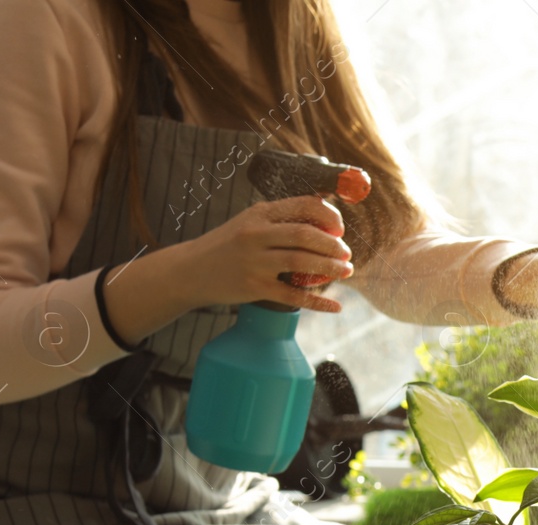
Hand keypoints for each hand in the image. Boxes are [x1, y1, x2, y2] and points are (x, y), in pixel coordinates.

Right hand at [182, 196, 354, 312]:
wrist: (190, 271)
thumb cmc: (227, 246)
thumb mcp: (249, 222)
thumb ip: (280, 218)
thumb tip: (323, 210)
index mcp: (259, 214)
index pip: (302, 206)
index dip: (328, 215)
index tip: (340, 228)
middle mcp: (256, 235)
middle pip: (304, 235)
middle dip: (333, 245)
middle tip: (346, 254)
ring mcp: (254, 262)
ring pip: (301, 262)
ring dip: (330, 268)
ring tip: (346, 271)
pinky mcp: (255, 288)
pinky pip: (293, 295)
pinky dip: (318, 301)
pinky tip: (335, 305)